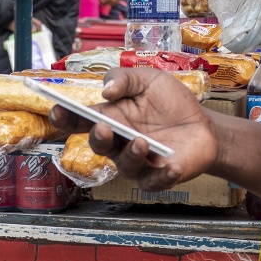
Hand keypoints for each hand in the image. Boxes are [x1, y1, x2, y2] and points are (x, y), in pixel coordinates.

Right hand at [48, 67, 218, 189]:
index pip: (80, 120)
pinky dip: (161, 176)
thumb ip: (124, 79)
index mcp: (110, 118)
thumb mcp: (148, 80)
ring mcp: (136, 162)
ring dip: (130, 154)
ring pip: (124, 165)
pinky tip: (169, 167)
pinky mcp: (158, 177)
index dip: (65, 117)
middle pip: (98, 144)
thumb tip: (106, 91)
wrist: (203, 125)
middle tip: (103, 128)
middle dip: (98, 137)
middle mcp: (118, 143)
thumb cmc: (171, 103)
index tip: (57, 109)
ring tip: (140, 141)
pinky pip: (154, 182)